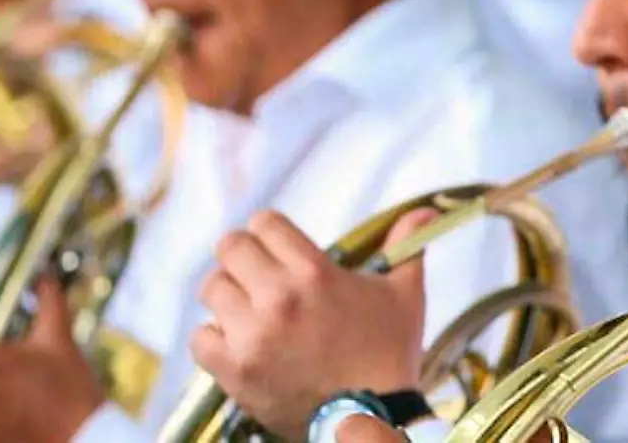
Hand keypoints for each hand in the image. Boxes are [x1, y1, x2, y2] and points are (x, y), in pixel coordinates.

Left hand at [192, 210, 432, 439]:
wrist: (369, 416)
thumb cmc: (389, 352)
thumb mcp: (404, 294)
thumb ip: (407, 245)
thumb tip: (427, 211)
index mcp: (314, 272)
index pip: (264, 223)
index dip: (270, 233)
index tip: (277, 249)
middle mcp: (278, 298)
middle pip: (229, 248)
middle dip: (244, 257)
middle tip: (258, 275)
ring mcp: (252, 336)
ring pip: (212, 289)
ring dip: (229, 296)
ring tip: (249, 310)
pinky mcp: (234, 370)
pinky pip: (200, 337)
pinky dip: (215, 337)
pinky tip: (239, 342)